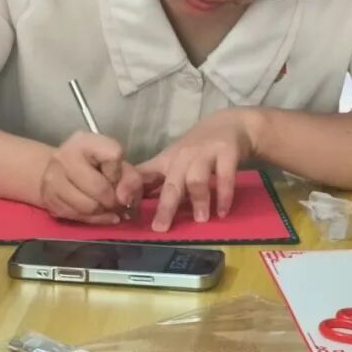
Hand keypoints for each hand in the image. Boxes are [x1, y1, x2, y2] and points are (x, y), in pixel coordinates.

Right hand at [41, 132, 140, 223]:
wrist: (60, 170)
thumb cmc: (95, 165)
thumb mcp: (119, 164)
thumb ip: (131, 179)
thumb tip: (125, 199)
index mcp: (85, 141)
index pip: (114, 156)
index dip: (119, 172)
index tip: (116, 176)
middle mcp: (65, 157)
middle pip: (99, 188)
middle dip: (113, 200)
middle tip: (115, 200)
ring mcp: (53, 179)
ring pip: (89, 207)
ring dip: (103, 212)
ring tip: (105, 206)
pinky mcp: (49, 199)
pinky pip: (79, 217)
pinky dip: (92, 218)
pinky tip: (94, 211)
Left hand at [137, 109, 257, 231]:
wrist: (230, 123)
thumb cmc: (197, 147)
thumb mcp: (173, 160)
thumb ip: (157, 181)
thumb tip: (135, 207)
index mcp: (166, 161)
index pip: (143, 175)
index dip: (130, 188)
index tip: (121, 204)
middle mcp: (182, 157)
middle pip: (171, 183)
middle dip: (165, 206)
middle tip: (160, 228)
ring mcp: (205, 154)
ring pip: (196, 179)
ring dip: (198, 200)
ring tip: (200, 219)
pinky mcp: (227, 153)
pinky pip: (224, 176)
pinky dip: (224, 195)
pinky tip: (222, 212)